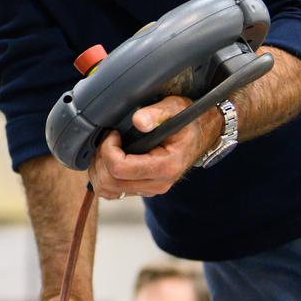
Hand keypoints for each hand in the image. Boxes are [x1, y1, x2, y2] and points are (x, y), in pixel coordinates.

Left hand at [88, 96, 222, 199]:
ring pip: (108, 191)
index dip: (108, 149)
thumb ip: (156, 113)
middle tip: (107, 140)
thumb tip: (139, 121)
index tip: (113, 134)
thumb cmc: (188, 121)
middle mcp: (158, 183)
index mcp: (165, 166)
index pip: (120, 168)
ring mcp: (150, 189)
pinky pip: (113, 192)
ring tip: (107, 149)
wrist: (201, 134)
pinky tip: (109, 159)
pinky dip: (104, 177)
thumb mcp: (175, 108)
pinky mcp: (143, 190)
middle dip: (100, 159)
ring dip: (99, 169)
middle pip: (110, 182)